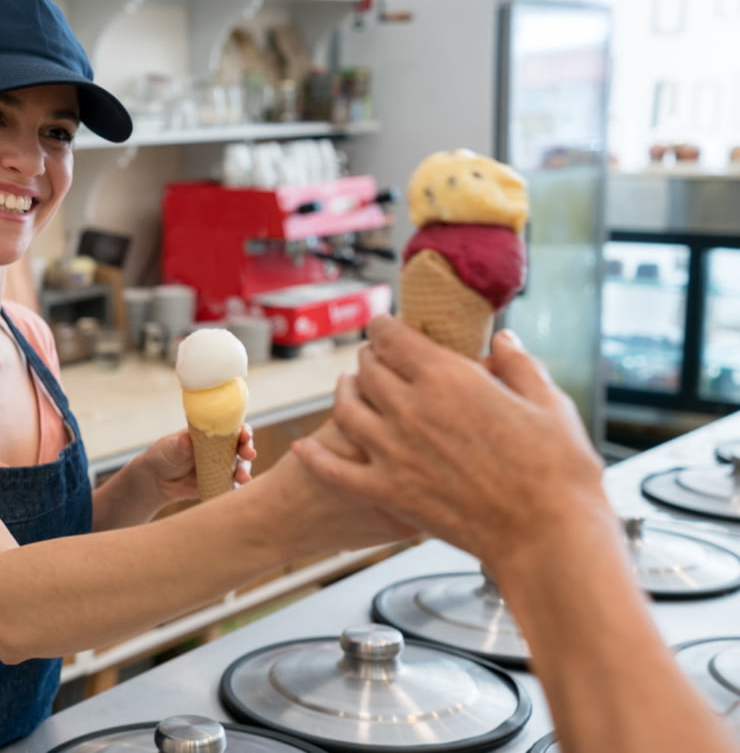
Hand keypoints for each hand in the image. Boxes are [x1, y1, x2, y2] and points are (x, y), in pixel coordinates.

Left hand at [141, 424, 256, 501]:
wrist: (157, 480)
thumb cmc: (164, 455)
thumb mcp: (170, 448)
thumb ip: (180, 445)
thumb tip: (186, 439)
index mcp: (211, 435)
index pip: (232, 429)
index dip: (242, 430)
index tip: (245, 434)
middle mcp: (221, 449)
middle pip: (241, 448)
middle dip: (248, 450)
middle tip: (249, 454)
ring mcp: (221, 468)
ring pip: (239, 468)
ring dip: (244, 472)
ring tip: (243, 478)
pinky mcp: (219, 484)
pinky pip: (231, 487)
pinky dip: (236, 489)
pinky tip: (236, 491)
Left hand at [291, 316, 608, 569]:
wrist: (547, 535)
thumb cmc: (558, 472)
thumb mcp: (548, 403)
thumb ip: (518, 365)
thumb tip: (503, 340)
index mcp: (448, 378)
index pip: (394, 338)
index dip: (385, 328)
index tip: (384, 326)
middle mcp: (410, 409)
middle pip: (368, 370)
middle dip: (369, 359)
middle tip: (373, 359)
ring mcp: (393, 452)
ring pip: (345, 410)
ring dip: (343, 393)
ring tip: (347, 389)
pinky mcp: (387, 491)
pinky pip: (334, 469)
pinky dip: (314, 456)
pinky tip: (302, 447)